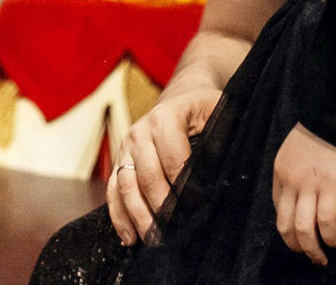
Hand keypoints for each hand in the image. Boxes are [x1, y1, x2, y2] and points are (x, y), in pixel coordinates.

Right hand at [108, 85, 216, 243]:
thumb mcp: (219, 113)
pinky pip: (113, 190)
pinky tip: (129, 238)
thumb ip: (221, 138)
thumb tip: (222, 177)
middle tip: (176, 236)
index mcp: (166, 117)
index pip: (174, 161)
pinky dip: (119, 216)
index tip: (198, 214)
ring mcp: (126, 146)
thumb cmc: (205, 109)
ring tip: (154, 241)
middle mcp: (140, 131)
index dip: (186, 190)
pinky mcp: (119, 160)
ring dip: (139, 217)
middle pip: (148, 178)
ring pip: (126, 186)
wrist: (181, 95)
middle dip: (162, 210)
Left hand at [272, 124, 335, 264]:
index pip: (279, 208)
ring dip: (312, 249)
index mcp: (280, 172)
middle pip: (285, 225)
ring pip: (303, 229)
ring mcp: (310, 186)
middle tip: (309, 255)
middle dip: (296, 246)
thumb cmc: (321, 131)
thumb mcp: (296, 151)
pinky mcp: (331, 188)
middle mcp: (290, 182)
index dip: (289, 226)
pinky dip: (331, 237)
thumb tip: (302, 197)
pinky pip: (327, 222)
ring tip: (322, 257)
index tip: (300, 235)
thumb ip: (295, 173)